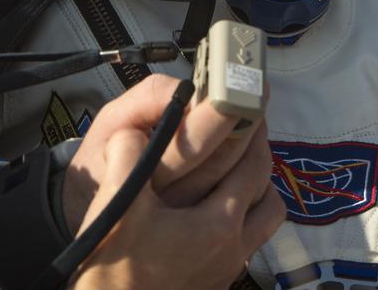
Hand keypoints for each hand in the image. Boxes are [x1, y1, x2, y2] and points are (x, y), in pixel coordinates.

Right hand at [66, 75, 284, 289]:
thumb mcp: (115, 207)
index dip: (252, 129)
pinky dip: (244, 218)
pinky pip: (249, 241)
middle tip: (242, 127)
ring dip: (256, 189)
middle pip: (264, 188)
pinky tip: (216, 208)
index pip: (253, 163)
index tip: (247, 105)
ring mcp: (228, 268)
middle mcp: (234, 247)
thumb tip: (134, 130)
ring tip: (233, 169)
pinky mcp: (216, 282)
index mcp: (219, 224)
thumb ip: (127, 156)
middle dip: (256, 152)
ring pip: (264, 218)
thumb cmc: (113, 273)